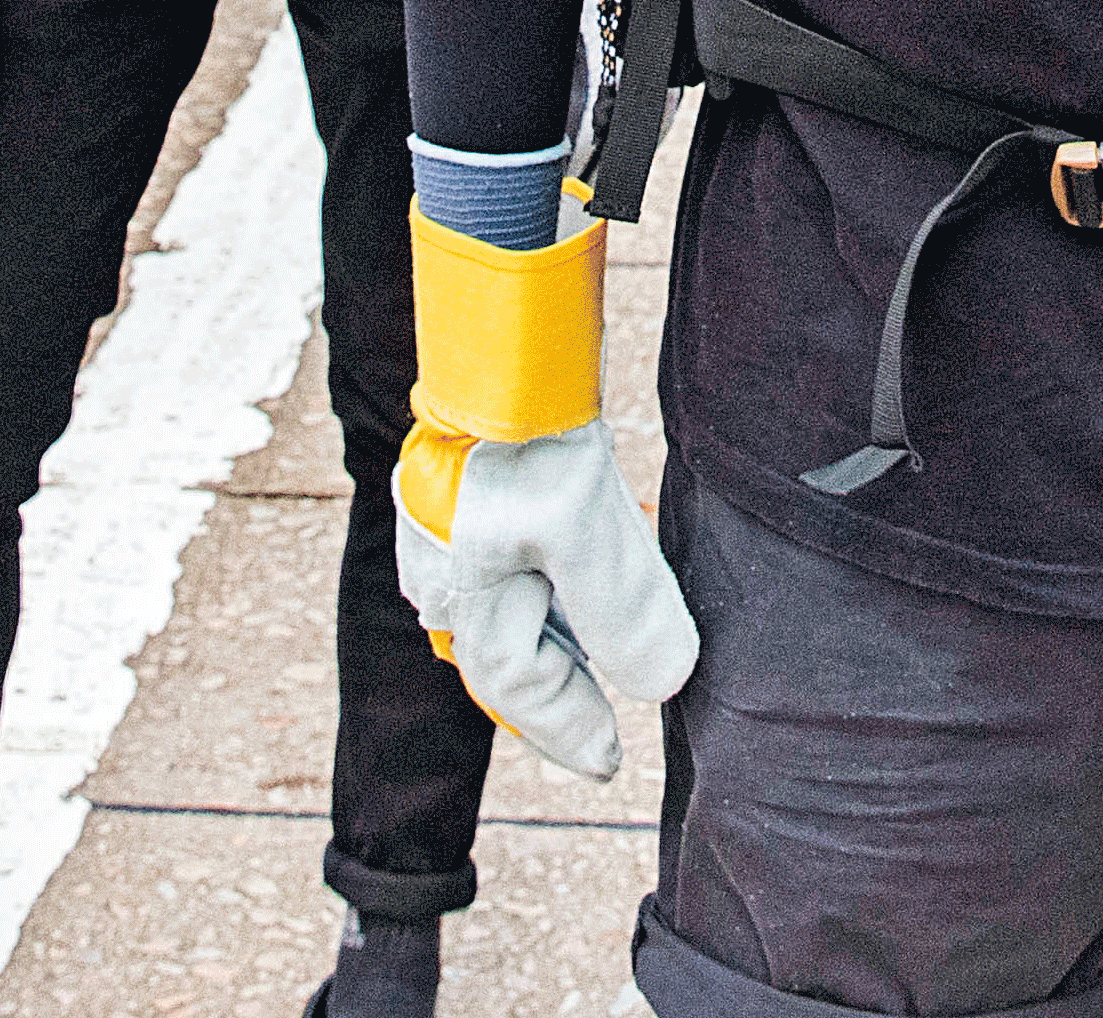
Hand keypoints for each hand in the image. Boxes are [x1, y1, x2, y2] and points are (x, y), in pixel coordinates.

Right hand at [396, 220, 696, 777]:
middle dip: (553, 693)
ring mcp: (445, 531)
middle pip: (503, 655)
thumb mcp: (584, 530)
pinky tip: (578, 586)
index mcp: (466, 598)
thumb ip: (623, 611)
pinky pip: (508, 566)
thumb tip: (662, 684)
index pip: (521, 688)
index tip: (612, 761)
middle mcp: (441, 574)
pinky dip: (549, 591)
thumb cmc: (531, 440)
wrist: (500, 341)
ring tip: (601, 661)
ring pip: (504, 611)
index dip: (571, 728)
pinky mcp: (464, 491)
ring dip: (554, 641)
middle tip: (600, 729)